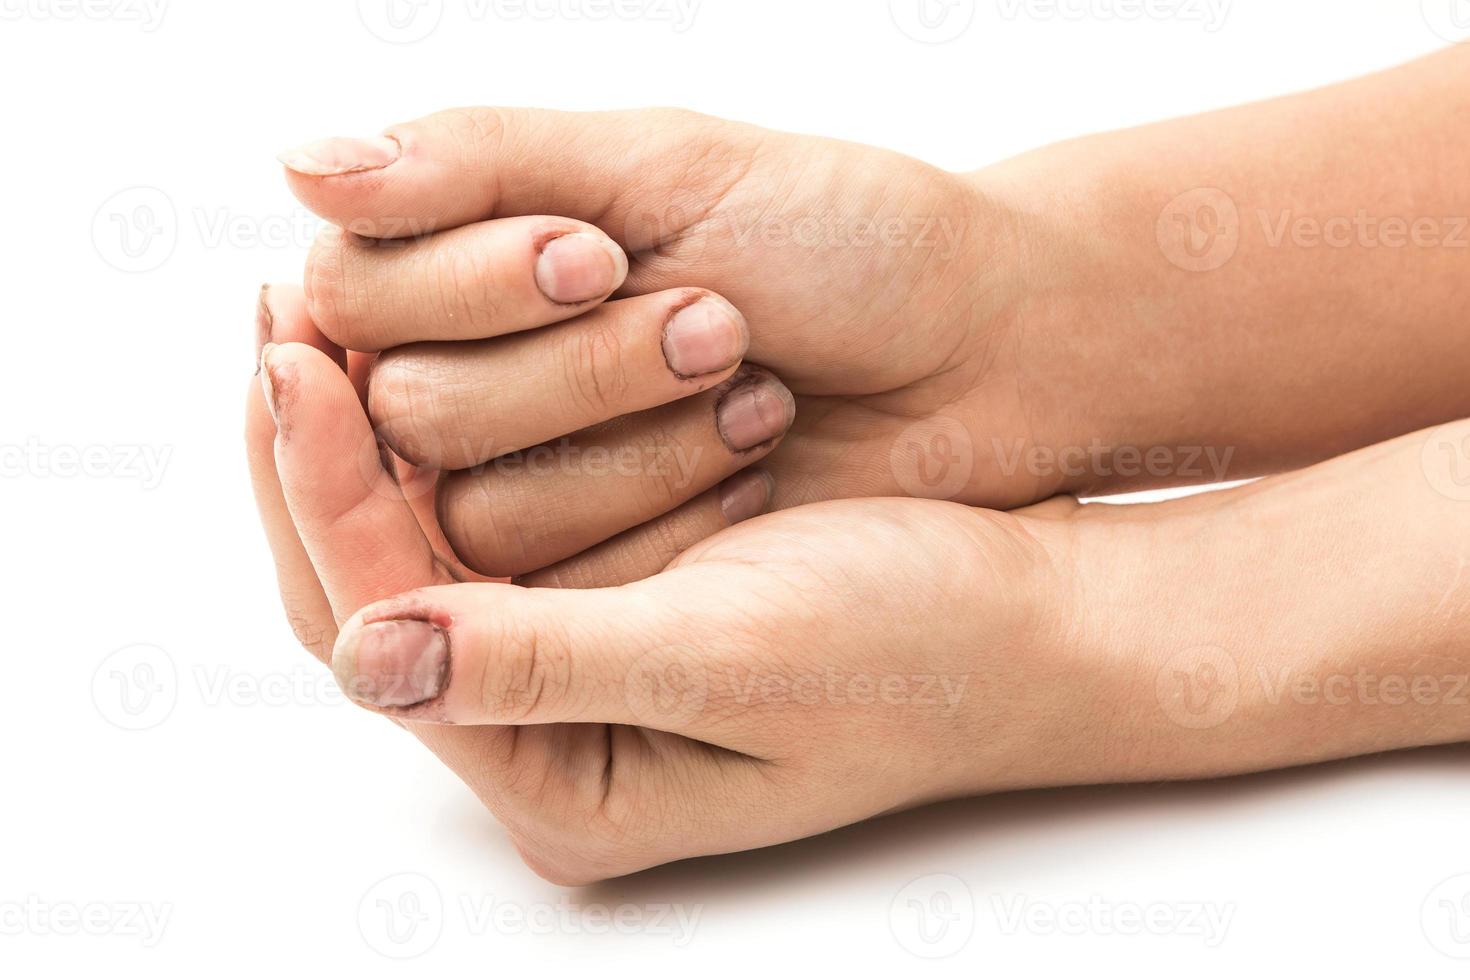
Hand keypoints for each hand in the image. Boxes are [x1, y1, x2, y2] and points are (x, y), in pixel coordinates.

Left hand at [268, 321, 1469, 880]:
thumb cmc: (916, 651)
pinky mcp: (607, 604)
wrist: (1029, 619)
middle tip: (277, 317)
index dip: (332, 502)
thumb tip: (369, 659)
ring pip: (421, 547)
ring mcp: (575, 674)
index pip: (395, 643)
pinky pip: (486, 514)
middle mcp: (551, 744)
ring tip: (329, 309)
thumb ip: (548, 663)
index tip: (294, 366)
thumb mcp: (734, 655)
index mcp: (569, 793)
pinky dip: (452, 428)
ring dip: (374, 433)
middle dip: (322, 463)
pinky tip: (431, 342)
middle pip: (378, 598)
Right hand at [282, 48, 1469, 580]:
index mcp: (472, 264)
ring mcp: (541, 488)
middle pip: (408, 413)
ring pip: (478, 509)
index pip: (347, 298)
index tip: (599, 255)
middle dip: (577, 364)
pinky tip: (757, 469)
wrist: (976, 354)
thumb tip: (294, 164)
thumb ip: (476, 162)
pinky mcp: (600, 579)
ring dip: (631, 437)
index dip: (466, 288)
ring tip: (753, 386)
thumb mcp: (663, 163)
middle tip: (715, 317)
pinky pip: (558, 583)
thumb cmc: (841, 238)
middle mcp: (484, 381)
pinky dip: (668, 512)